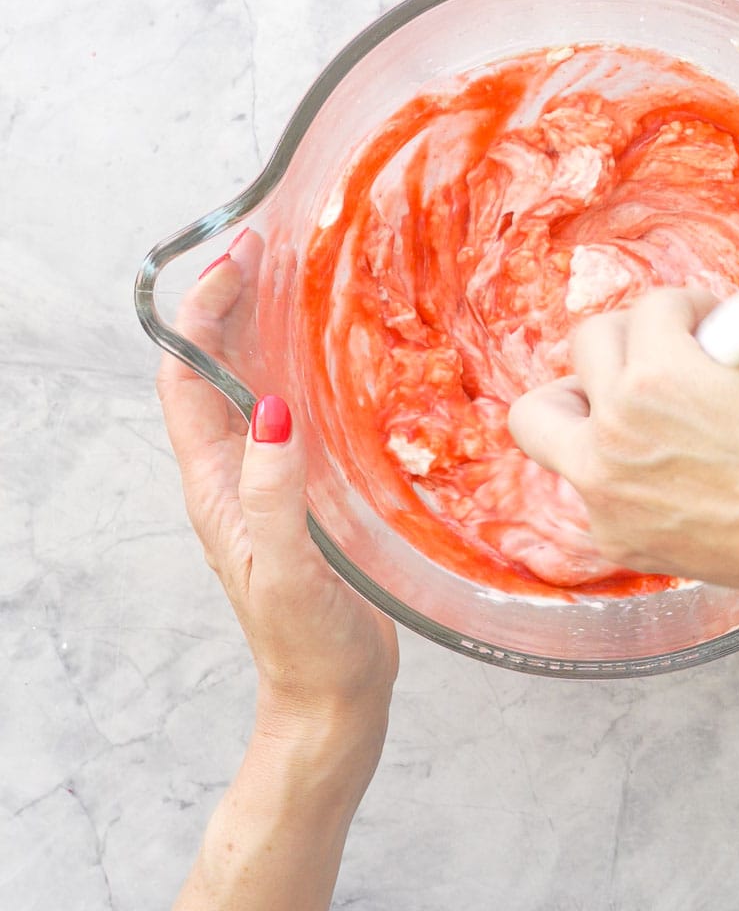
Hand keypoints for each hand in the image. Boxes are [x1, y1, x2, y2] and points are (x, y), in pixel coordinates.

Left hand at [156, 232, 398, 742]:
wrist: (334, 691)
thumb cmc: (305, 640)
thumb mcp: (283, 569)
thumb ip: (274, 495)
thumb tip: (274, 410)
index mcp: (216, 482)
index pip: (188, 379)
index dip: (201, 317)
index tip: (235, 263)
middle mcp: (239, 470)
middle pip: (222, 368)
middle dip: (236, 304)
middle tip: (272, 247)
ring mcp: (276, 478)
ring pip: (264, 384)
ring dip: (274, 329)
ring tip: (307, 279)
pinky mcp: (314, 490)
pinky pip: (307, 412)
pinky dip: (316, 370)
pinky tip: (351, 354)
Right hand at [508, 286, 738, 600]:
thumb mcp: (710, 540)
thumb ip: (666, 498)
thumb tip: (673, 435)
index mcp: (616, 530)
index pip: (565, 467)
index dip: (599, 427)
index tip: (637, 409)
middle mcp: (603, 481)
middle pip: (539, 410)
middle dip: (585, 383)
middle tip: (646, 367)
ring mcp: (625, 424)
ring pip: (592, 341)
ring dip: (645, 328)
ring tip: (700, 334)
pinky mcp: (664, 373)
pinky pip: (656, 308)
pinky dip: (688, 304)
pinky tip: (728, 320)